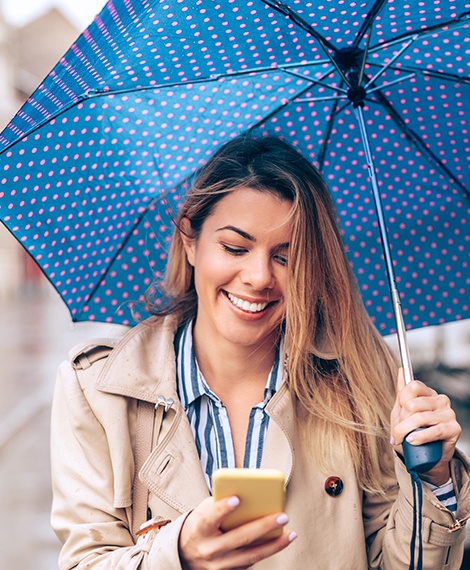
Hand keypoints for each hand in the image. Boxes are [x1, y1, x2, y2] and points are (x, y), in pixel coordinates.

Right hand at [178, 496, 296, 569]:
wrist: (184, 555)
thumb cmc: (200, 525)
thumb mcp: (203, 511)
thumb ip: (221, 504)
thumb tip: (249, 496)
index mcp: (199, 528)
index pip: (210, 517)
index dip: (223, 508)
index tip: (237, 498)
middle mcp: (208, 549)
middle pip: (239, 538)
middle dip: (263, 527)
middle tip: (283, 515)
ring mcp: (218, 566)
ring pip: (250, 556)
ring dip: (273, 545)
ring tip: (291, 534)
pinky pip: (250, 564)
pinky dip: (266, 552)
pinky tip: (280, 542)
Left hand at [390, 368, 460, 484]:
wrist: (428, 456)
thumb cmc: (414, 431)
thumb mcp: (403, 412)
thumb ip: (402, 391)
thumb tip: (400, 371)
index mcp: (429, 393)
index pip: (413, 385)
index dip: (401, 399)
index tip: (399, 413)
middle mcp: (440, 400)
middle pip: (413, 404)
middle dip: (401, 420)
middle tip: (398, 432)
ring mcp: (448, 413)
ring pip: (420, 418)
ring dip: (405, 431)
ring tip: (401, 440)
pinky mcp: (454, 429)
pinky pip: (434, 431)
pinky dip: (420, 436)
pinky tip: (412, 440)